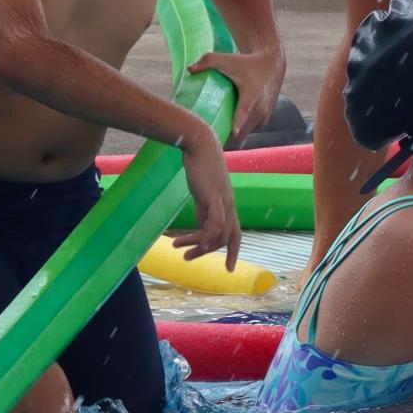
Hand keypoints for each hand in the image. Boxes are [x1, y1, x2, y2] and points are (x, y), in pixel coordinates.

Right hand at [177, 127, 242, 270]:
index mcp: (227, 205)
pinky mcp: (214, 197)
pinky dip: (206, 236)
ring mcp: (223, 201)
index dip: (233, 251)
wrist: (199, 144)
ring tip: (178, 248)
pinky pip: (215, 223)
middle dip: (209, 253)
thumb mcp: (202, 191)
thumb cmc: (200, 165)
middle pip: (227, 238)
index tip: (229, 269)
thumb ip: (204, 208)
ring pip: (218, 234)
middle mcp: (229, 205)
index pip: (235, 234)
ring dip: (197, 245)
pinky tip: (191, 242)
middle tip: (187, 259)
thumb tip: (201, 223)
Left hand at [189, 46, 287, 145]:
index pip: (244, 112)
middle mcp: (260, 108)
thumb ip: (208, 61)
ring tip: (214, 143)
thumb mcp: (228, 59)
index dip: (237, 124)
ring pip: (245, 134)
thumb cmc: (247, 63)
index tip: (231, 133)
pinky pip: (250, 131)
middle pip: (242, 131)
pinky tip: (226, 137)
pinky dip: (240, 134)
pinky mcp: (265, 120)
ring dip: (232, 139)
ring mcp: (264, 116)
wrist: (272, 65)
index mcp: (251, 95)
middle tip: (207, 144)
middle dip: (226, 139)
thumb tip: (189, 69)